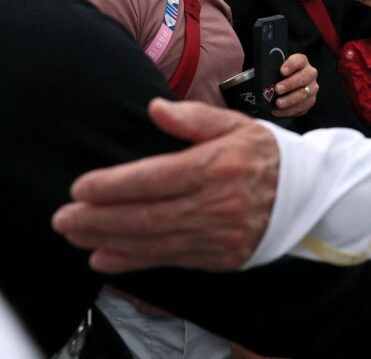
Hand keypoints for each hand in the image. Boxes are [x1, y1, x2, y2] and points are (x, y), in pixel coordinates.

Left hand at [53, 98, 277, 271]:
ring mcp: (217, 235)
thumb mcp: (235, 124)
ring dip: (108, 239)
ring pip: (153, 240)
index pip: (155, 177)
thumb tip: (155, 108)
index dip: (114, 185)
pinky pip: (169, 260)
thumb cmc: (265, 153)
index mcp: (217, 165)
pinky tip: (103, 258)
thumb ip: (193, 117)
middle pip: (146, 214)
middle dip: (99, 218)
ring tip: (74, 233)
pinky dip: (133, 261)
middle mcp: (216, 203)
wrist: (308, 194)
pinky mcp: (218, 257)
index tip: (81, 187)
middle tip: (62, 217)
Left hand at [272, 53, 317, 117]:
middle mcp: (310, 74)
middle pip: (304, 77)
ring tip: (278, 103)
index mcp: (302, 62)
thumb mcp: (275, 69)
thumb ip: (271, 69)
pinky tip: (277, 111)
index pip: (299, 60)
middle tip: (277, 89)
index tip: (281, 71)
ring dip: (290, 99)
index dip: (291, 65)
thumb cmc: (278, 76)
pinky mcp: (309, 102)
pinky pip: (302, 107)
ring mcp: (311, 88)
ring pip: (304, 94)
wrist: (283, 86)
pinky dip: (288, 110)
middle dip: (290, 84)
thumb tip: (264, 75)